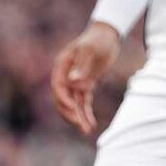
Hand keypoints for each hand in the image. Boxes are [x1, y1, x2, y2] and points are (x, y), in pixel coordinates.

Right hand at [50, 21, 121, 135]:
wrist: (108, 34)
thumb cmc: (98, 39)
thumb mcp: (91, 50)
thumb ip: (82, 65)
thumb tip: (73, 81)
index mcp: (62, 66)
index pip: (58, 87)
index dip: (63, 99)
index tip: (72, 108)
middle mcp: (66, 75)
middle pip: (63, 99)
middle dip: (70, 113)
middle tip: (80, 125)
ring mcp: (75, 81)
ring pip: (73, 104)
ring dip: (78, 117)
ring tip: (87, 131)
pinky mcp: (85, 85)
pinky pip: (83, 102)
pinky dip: (86, 113)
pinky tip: (91, 124)